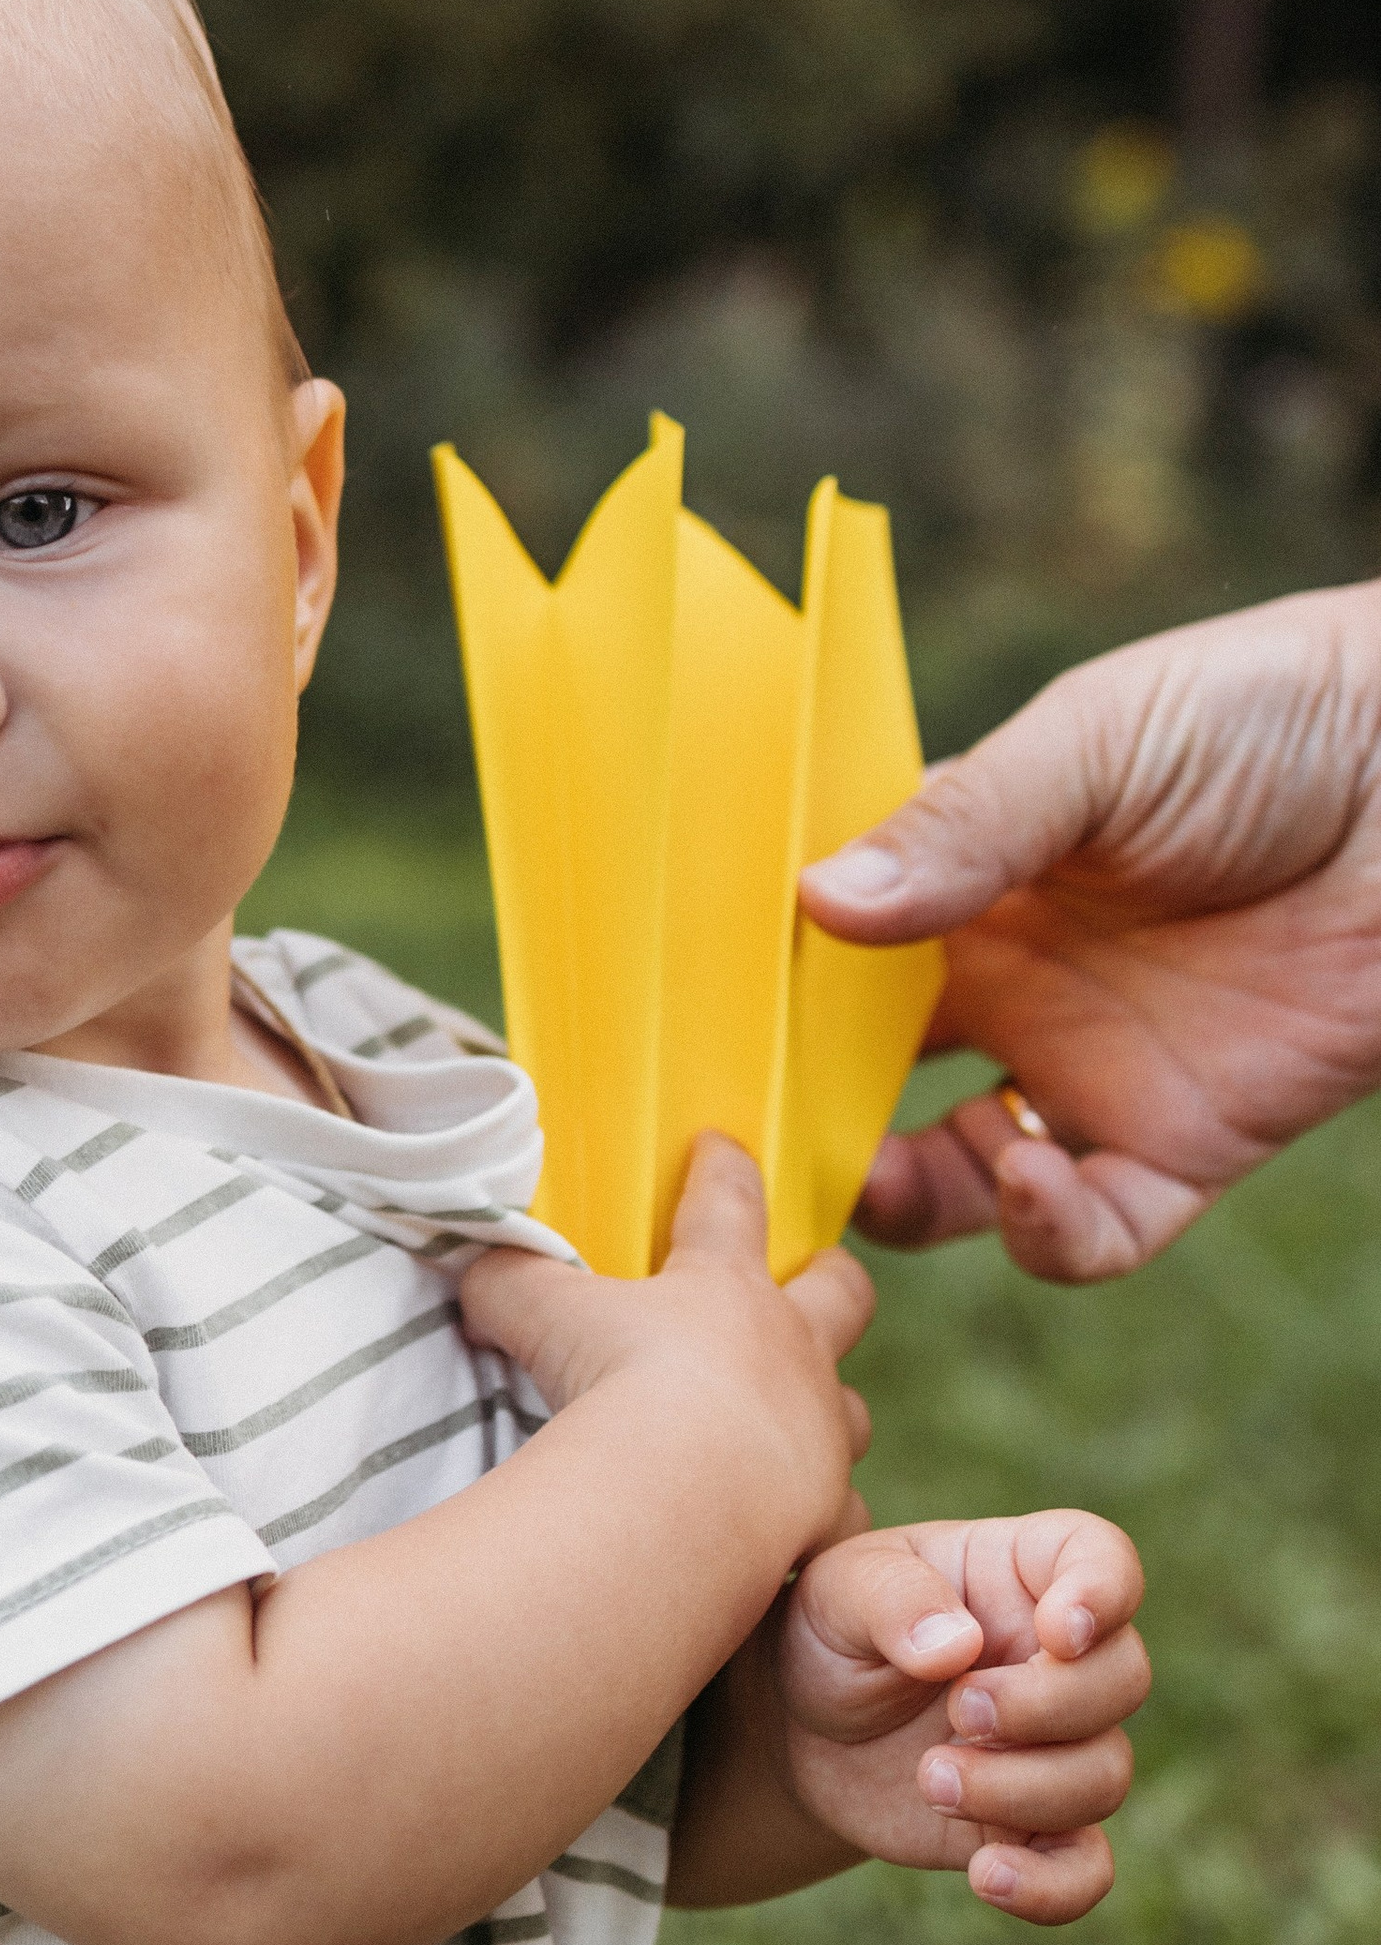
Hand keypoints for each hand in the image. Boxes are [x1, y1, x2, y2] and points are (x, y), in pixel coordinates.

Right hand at [461, 1132, 873, 1552]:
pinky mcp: (828, 1513)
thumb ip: (509, 1283)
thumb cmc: (619, 1386)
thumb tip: (477, 1270)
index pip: (730, 1200)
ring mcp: (819, 1433)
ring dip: (826, 1411)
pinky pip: (836, 1517)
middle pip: (843, 1292)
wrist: (684, 1497)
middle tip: (820, 1272)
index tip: (718, 1145)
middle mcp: (791, 1351)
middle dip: (832, 1277)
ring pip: (851, 1410)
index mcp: (725, 1287)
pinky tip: (787, 1536)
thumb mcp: (540, 1318)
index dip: (722, 1168)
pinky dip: (814, 1521)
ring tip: (796, 1425)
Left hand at [772, 1507, 1148, 1920]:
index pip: (1103, 1559)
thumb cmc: (831, 1632)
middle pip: (1123, 1678)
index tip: (1058, 1632)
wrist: (799, 1727)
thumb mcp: (837, 1593)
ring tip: (931, 1780)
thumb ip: (892, 1601)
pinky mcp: (1033, 1824)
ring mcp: (1055, 1744)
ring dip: (1024, 1788)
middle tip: (959, 1709)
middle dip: (1048, 1705)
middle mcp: (1058, 1658)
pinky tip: (988, 1876)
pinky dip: (1055, 1886)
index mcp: (1021, 1573)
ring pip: (1105, 1774)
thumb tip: (957, 1647)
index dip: (1105, 1593)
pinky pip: (1085, 1868)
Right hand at [797, 580, 1380, 1280]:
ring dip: (895, 1200)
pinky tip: (1029, 1175)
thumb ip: (967, 826)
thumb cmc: (1264, 713)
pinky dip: (1041, 1232)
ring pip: (953, 1183)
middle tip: (735, 1146)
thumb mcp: (1096, 743)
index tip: (680, 1030)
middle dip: (793, 1126)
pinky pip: (1090, 1229)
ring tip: (869, 1178)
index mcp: (964, 883)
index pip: (822, 958)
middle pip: (861, 1087)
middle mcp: (1007, 989)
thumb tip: (816, 902)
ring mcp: (1088, 1073)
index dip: (752, 1000)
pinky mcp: (1185, 1144)